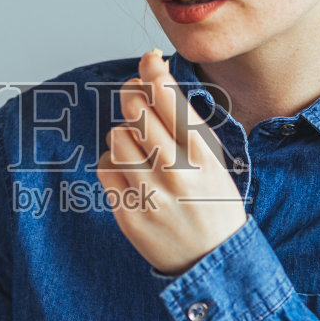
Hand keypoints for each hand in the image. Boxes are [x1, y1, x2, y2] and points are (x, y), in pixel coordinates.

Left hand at [95, 50, 247, 275]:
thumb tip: (151, 77)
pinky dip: (114, 163)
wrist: (213, 260)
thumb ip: (185, 122)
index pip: (168, 98)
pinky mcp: (129, 215)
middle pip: (135, 111)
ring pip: (116, 137)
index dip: (153, 71)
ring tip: (140, 148)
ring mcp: (151, 196)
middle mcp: (176, 173)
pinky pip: (106, 167)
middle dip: (133, 98)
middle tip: (137, 101)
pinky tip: (131, 172)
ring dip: (124, 135)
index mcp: (202, 156)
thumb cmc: (212, 202)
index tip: (149, 60)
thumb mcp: (213, 159)